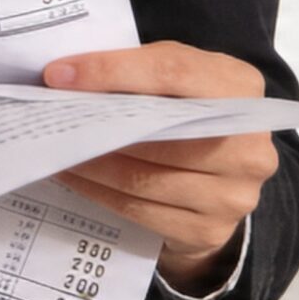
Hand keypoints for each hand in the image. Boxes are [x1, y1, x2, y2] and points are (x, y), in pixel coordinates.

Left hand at [44, 40, 279, 291]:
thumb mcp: (173, 77)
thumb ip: (136, 68)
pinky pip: (140, 211)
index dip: (111, 71)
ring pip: (144, 177)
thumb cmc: (183, 111)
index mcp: (240, 88)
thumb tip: (64, 74)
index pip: (173, 72)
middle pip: (159, 131)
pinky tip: (72, 177)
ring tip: (54, 149)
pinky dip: (98, 192)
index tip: (57, 75)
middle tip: (49, 118)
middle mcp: (249, 143)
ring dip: (89, 163)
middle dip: (96, 123)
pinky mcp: (211, 230)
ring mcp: (235, 193)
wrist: (217, 179)